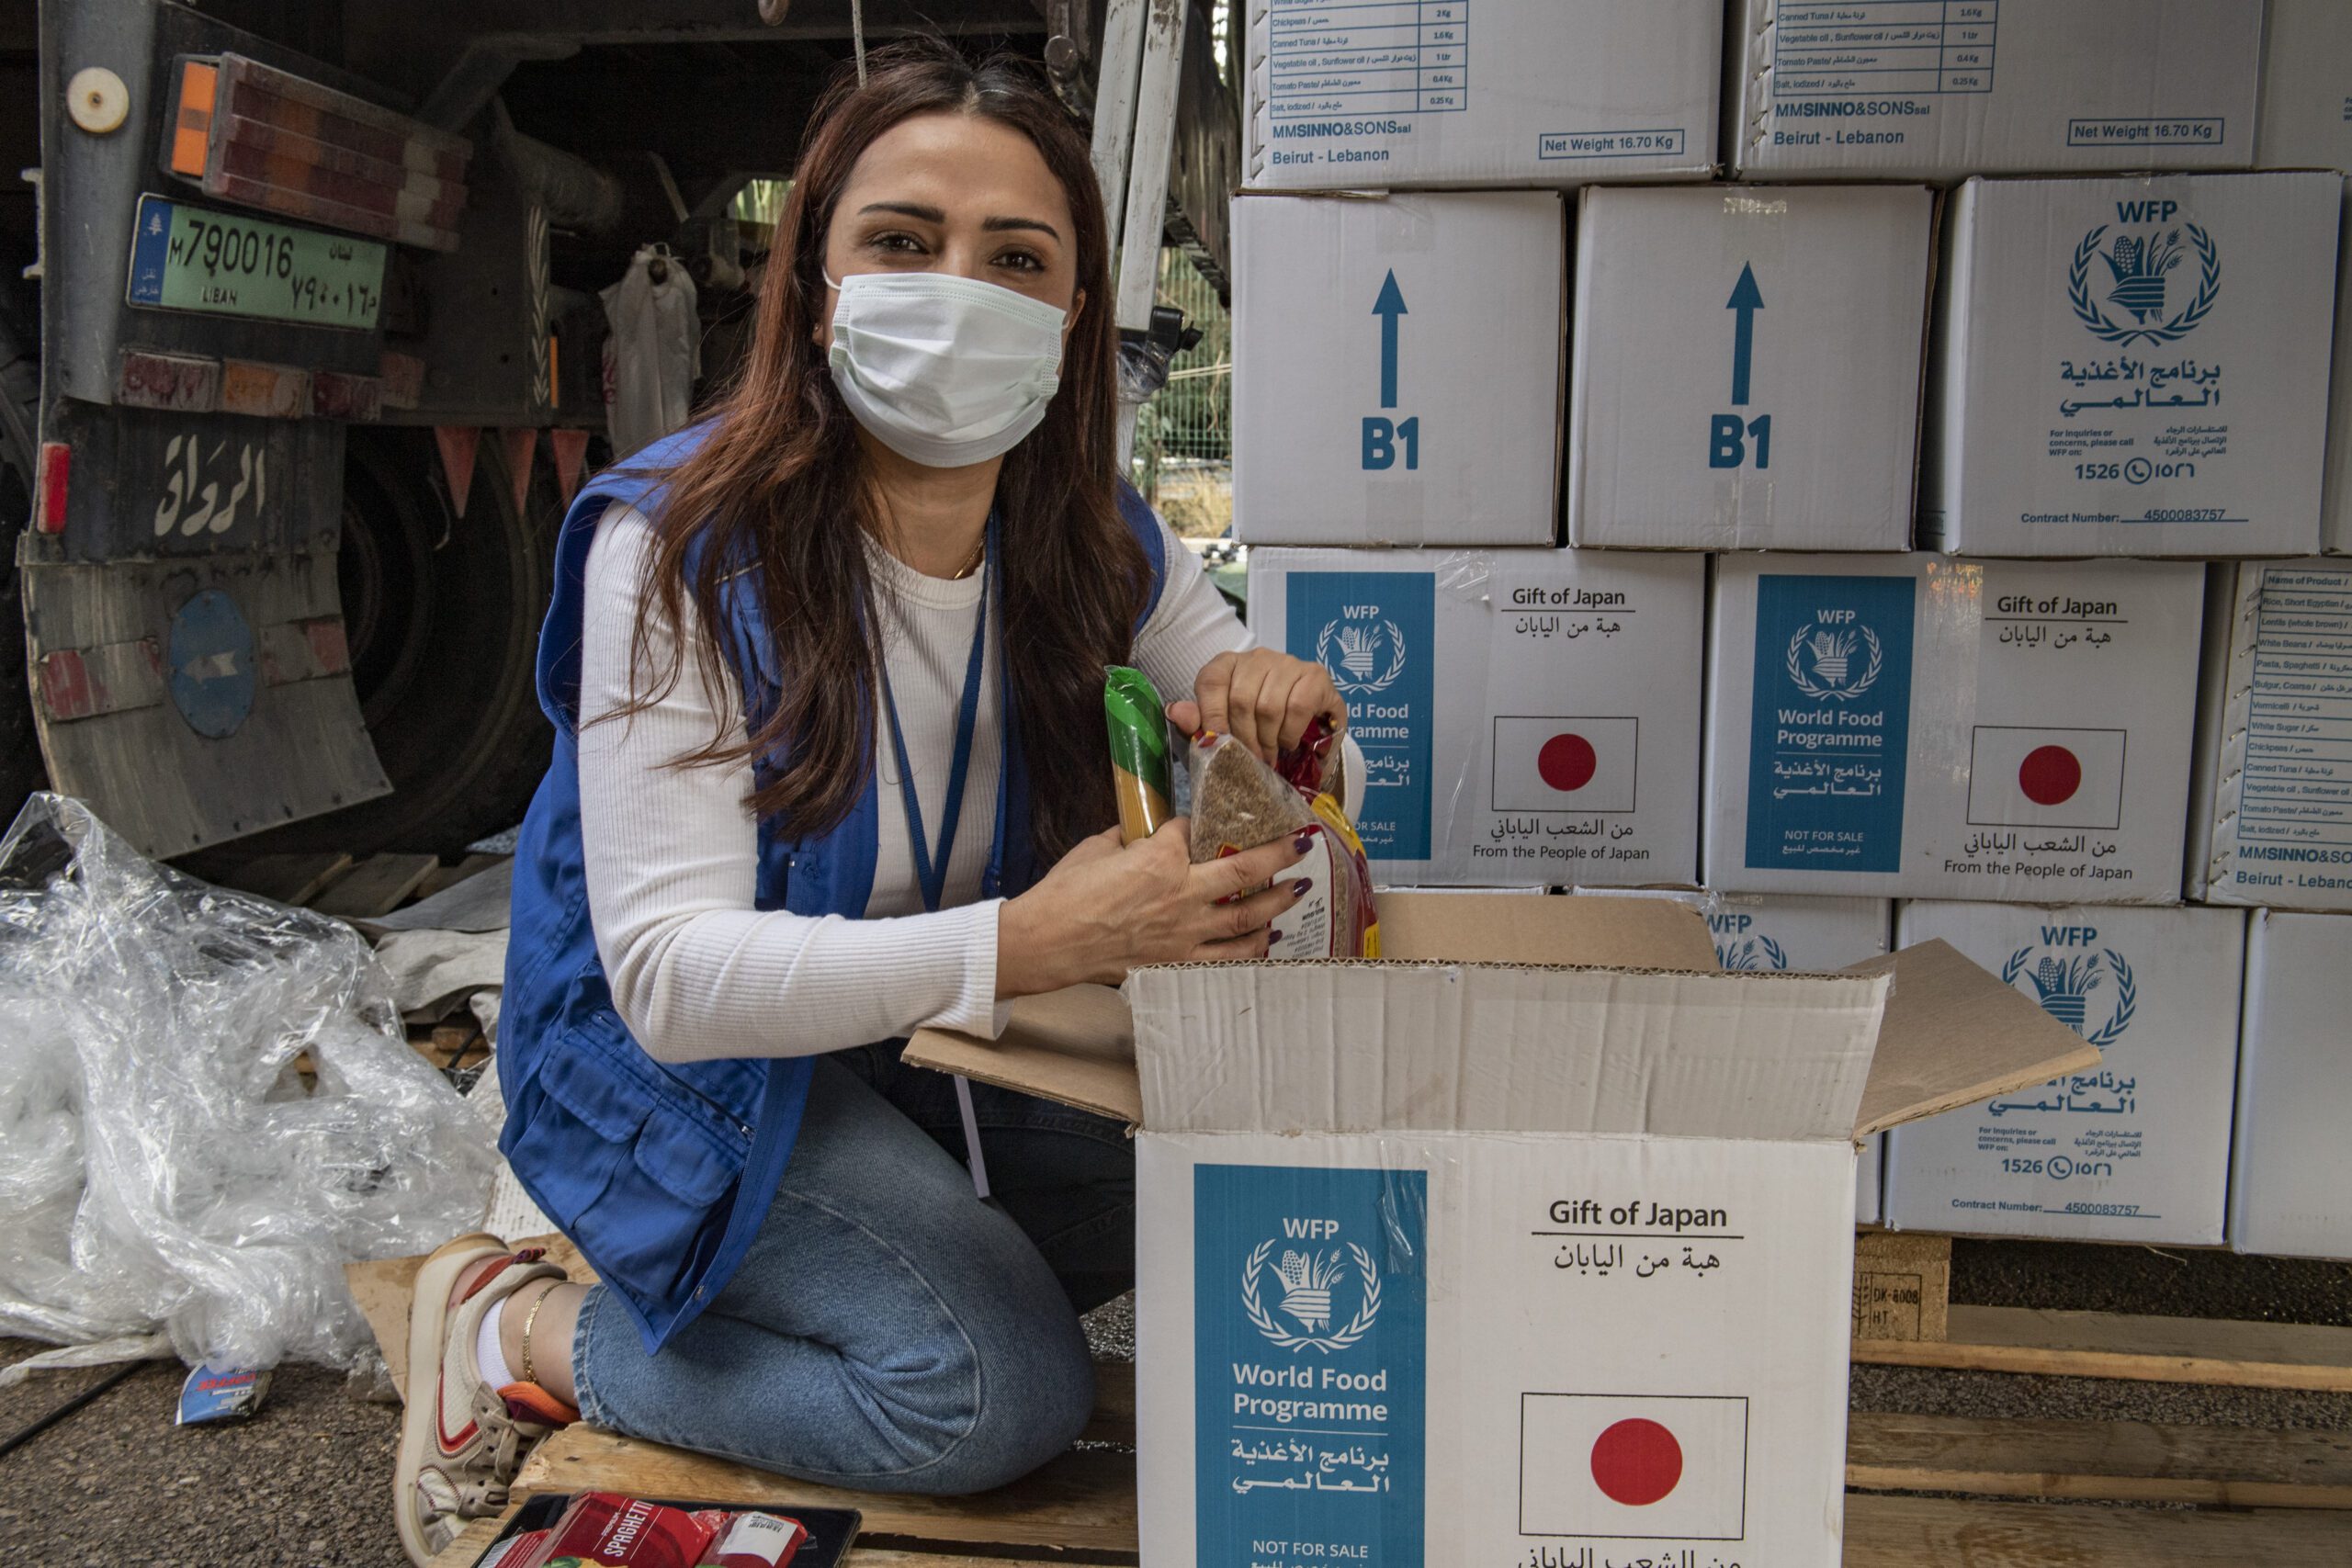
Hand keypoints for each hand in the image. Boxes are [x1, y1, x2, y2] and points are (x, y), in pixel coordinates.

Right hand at [995, 818, 1317, 994]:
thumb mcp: (1097, 848)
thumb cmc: (1064, 894)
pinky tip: (1265, 941)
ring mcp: (1183, 933)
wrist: (1046, 943)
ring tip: (1298, 890)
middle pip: (1245, 871)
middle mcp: (1182, 894)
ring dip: (1278, 903)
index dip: (1209, 821)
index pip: (1198, 830)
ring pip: (1246, 919)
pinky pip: (1225, 959)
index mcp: (1160, 858)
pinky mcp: (1175, 963)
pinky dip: (1250, 950)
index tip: (1214, 817)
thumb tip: (1145, 834)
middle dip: (1280, 854)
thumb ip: (1130, 838)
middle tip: (1303, 843)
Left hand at [1167, 649, 1346, 763]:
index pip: (1210, 681)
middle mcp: (1256, 657)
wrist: (1305, 729)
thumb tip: (1175, 711)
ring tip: (1269, 755)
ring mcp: (1288, 663)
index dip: (1211, 715)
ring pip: (1269, 706)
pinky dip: (1291, 732)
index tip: (1220, 744)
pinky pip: (1298, 706)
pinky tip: (1288, 741)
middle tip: (1250, 760)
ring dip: (1268, 740)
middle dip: (1244, 738)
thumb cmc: (1255, 729)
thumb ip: (1197, 723)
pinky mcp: (1315, 675)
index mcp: (1226, 665)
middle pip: (1240, 699)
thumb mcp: (1221, 730)